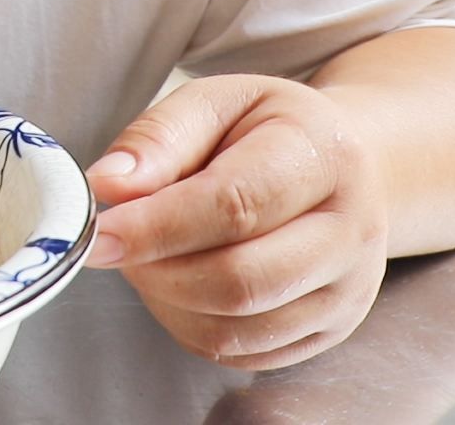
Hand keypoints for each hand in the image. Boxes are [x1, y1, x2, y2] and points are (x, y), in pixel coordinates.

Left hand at [84, 74, 390, 370]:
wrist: (344, 165)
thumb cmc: (269, 130)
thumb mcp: (215, 102)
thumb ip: (158, 138)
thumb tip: (107, 185)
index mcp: (325, 156)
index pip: (235, 206)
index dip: (157, 226)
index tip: (102, 233)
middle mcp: (352, 230)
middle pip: (239, 279)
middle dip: (157, 270)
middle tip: (119, 244)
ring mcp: (348, 291)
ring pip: (236, 328)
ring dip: (167, 301)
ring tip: (149, 257)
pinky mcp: (330, 331)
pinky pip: (241, 353)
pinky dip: (189, 326)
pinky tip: (177, 284)